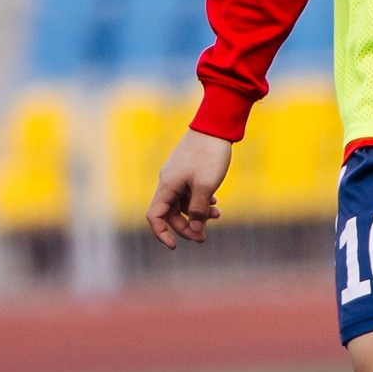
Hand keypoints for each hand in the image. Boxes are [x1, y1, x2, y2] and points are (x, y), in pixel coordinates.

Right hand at [147, 130, 233, 247]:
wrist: (215, 125)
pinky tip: (215, 203)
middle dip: (186, 227)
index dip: (162, 233)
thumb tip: (194, 231)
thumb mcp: (206, 186)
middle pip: (170, 213)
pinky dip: (200, 201)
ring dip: (196, 213)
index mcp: (167, 186)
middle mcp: (168, 181)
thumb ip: (198, 210)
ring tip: (217, 216)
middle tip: (204, 237)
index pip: (155, 216)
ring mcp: (178, 175)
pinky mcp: (187, 170)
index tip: (175, 246)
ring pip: (182, 203)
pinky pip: (189, 192)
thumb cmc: (210, 154)